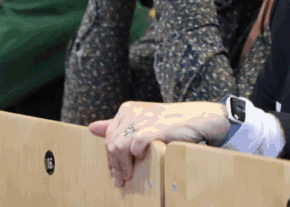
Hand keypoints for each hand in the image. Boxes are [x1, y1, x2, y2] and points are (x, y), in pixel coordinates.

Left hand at [88, 101, 228, 186]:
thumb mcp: (142, 121)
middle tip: (120, 180)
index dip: (110, 157)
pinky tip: (142, 162)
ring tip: (128, 177)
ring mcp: (140, 119)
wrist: (197, 118)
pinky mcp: (150, 128)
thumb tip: (92, 127)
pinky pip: (134, 148)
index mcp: (126, 109)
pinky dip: (136, 157)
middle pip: (111, 144)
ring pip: (118, 148)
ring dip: (122, 166)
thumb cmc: (170, 123)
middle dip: (114, 165)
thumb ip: (118, 125)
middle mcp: (130, 112)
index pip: (109, 136)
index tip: (115, 172)